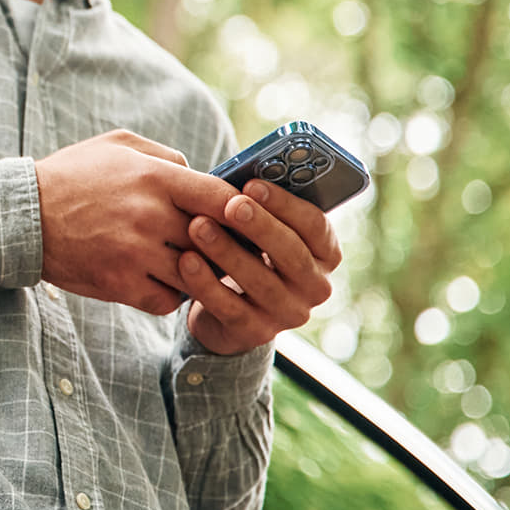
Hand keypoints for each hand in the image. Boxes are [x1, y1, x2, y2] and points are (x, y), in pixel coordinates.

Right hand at [35, 130, 238, 315]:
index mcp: (153, 177)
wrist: (22, 216)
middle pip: (215, 241)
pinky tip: (156, 281)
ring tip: (186, 265)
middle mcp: (149, 216)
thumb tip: (201, 175)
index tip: (240, 217)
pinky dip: (167, 295)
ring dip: (195, 274)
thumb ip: (165, 157)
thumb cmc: (72, 176)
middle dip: (221, 246)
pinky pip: (166, 301)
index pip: (222, 197)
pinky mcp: (119, 284)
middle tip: (223, 248)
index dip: (241, 210)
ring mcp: (135, 254)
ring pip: (195, 276)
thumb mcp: (117, 146)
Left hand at [178, 179, 341, 354]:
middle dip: (259, 226)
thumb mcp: (257, 229)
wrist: (225, 309)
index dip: (285, 204)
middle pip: (292, 254)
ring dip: (227, 252)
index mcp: (324, 253)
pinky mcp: (256, 334)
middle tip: (230, 205)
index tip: (252, 184)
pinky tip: (185, 261)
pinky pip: (231, 308)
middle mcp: (315, 286)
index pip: (315, 226)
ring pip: (261, 282)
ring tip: (198, 226)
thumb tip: (239, 176)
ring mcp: (289, 314)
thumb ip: (257, 207)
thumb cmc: (244, 250)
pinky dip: (206, 284)